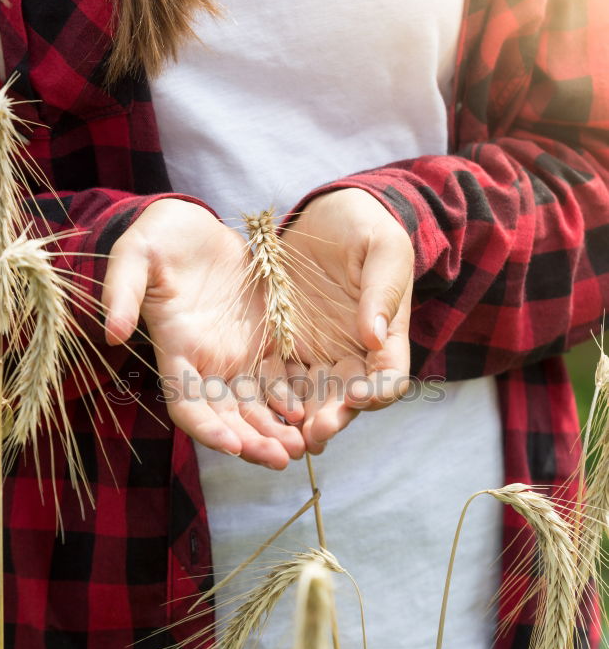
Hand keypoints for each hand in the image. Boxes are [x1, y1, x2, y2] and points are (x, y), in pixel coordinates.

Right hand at [102, 198, 304, 467]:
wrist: (194, 225)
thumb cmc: (158, 237)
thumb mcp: (135, 256)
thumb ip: (123, 293)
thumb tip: (112, 332)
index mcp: (176, 351)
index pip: (187, 404)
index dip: (207, 428)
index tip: (231, 445)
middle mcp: (207, 364)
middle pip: (228, 416)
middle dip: (252, 442)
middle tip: (281, 459)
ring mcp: (237, 355)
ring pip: (257, 406)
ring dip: (277, 430)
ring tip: (303, 447)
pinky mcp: (264, 341)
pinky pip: (281, 379)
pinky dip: (294, 399)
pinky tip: (313, 413)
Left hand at [281, 187, 413, 451]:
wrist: (328, 213)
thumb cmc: (365, 226)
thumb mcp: (382, 248)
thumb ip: (381, 291)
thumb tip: (372, 335)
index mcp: (386, 335)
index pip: (389, 378)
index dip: (376, 393)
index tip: (356, 396)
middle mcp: (354, 352)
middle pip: (347, 398)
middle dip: (333, 417)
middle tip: (314, 432)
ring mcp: (320, 350)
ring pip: (313, 396)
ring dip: (301, 419)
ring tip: (286, 435)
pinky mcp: (287, 343)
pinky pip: (280, 376)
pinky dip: (272, 396)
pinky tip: (258, 408)